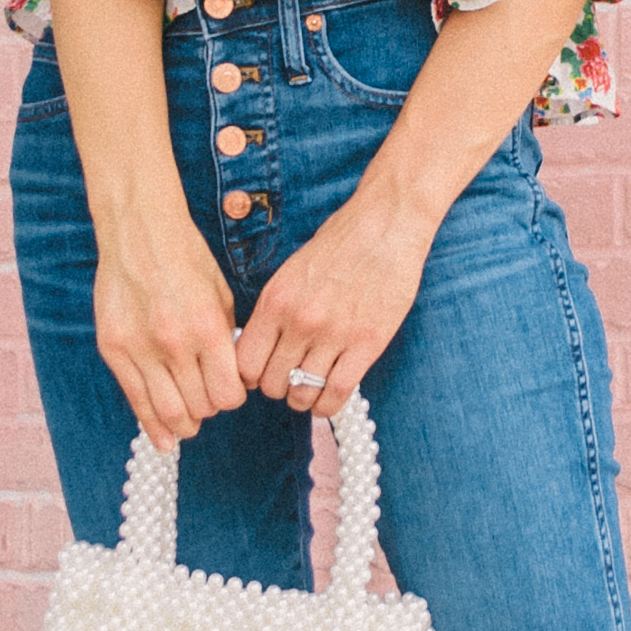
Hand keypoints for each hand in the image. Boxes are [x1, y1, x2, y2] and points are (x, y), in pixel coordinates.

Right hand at [93, 196, 247, 446]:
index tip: (229, 390)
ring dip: (183, 423)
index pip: (228, 394)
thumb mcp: (221, 296)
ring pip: (168, 412)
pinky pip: (135, 401)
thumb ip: (225, 341)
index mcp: (207, 329)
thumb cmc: (186, 259)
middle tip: (207, 401)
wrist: (140, 232)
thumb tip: (230, 380)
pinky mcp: (113, 349)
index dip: (233, 398)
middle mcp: (174, 343)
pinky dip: (152, 425)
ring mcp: (140, 348)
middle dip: (209, 410)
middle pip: (200, 407)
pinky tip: (162, 438)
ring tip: (188, 421)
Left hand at [236, 183, 438, 414]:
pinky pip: (337, 393)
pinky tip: (327, 399)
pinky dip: (328, 405)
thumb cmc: (339, 245)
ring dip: (302, 398)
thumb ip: (273, 311)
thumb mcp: (290, 272)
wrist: (385, 226)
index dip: (250, 376)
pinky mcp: (367, 344)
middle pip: (271, 383)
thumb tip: (258, 348)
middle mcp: (299, 321)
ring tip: (309, 390)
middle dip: (277, 387)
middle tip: (289, 380)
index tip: (261, 374)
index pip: (244, 363)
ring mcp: (334, 334)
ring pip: (302, 393)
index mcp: (275, 301)